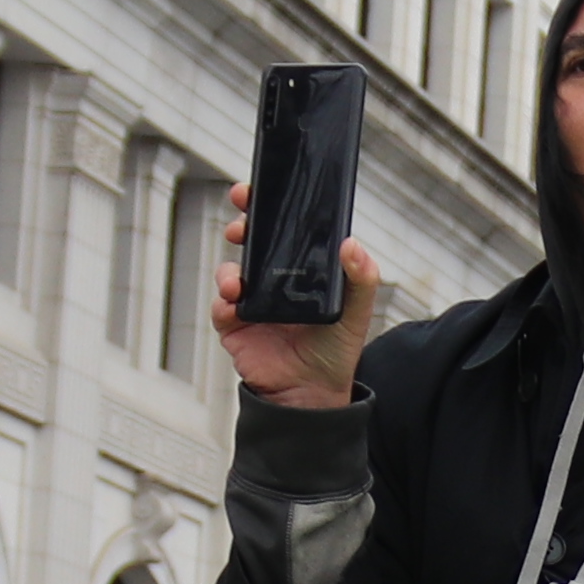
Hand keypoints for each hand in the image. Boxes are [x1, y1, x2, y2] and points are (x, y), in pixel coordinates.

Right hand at [212, 178, 385, 411]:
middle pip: (251, 241)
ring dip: (229, 269)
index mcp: (300, 268)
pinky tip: (234, 304)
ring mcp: (251, 300)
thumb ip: (361, 277)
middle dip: (242, 224)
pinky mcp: (234, 325)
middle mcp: (273, 279)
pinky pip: (221, 307)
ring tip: (237, 280)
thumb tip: (351, 244)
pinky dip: (224, 303)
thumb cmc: (336, 348)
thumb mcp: (357, 310)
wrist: (314, 391)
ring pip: (230, 271)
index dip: (268, 207)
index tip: (259, 191)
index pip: (283, 229)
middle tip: (241, 222)